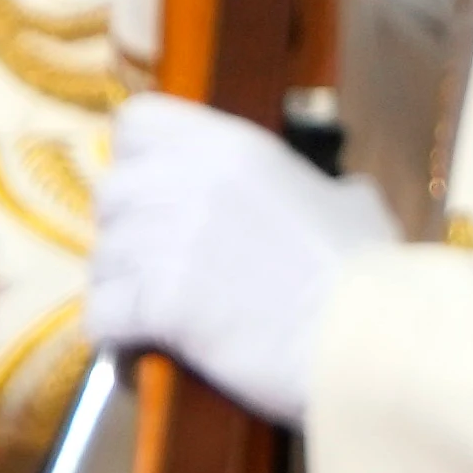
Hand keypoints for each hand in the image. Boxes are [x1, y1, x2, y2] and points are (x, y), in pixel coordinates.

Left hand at [83, 89, 386, 426]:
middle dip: (127, 234)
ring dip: (120, 291)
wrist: (372, 339)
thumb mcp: (351, 204)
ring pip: (100, 259)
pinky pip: (100, 315)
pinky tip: (141, 350)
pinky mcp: (159, 303)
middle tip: (156, 268)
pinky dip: (114, 338)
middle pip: (111, 195)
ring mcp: (169, 242)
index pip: (137, 122)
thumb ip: (319, 188)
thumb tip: (330, 195)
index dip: (137, 159)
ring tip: (151, 318)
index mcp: (230, 148)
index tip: (155, 193)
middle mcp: (189, 182)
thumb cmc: (371, 277)